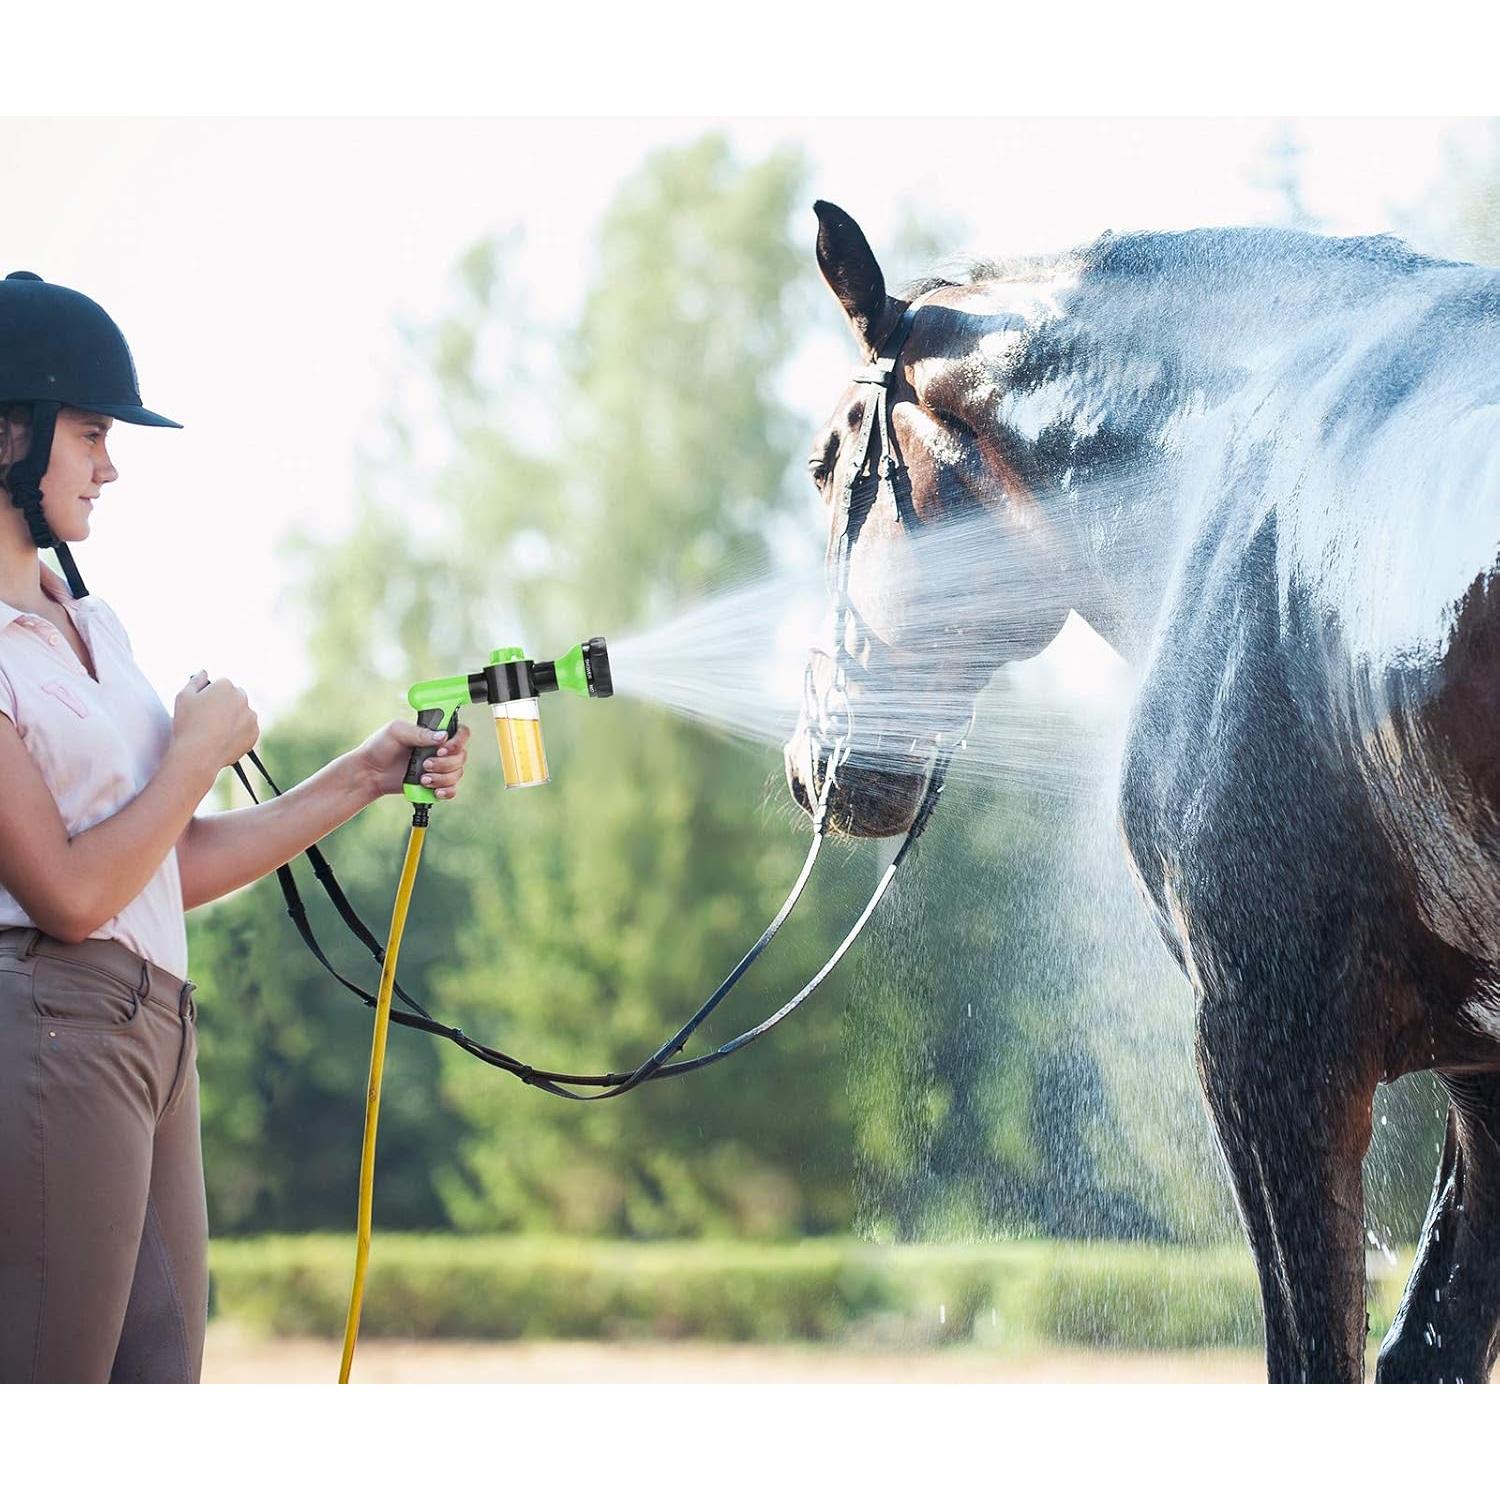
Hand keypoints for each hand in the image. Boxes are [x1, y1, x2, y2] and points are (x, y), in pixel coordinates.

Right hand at [172, 671, 258, 769]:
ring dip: (234, 718)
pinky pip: (248, 730)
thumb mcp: (183, 697)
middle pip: (235, 697)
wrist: (198, 754)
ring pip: (243, 713)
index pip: (222, 684)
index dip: (211, 695)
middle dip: (226, 704)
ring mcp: (251, 716)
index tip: (203, 707)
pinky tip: (224, 739)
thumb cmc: (188, 724)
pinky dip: (239, 733)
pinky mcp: (255, 733)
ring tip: (216, 731)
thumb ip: (195, 681)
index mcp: (226, 686)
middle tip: (210, 719)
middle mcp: (242, 698)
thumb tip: (204, 672)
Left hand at [355, 719, 472, 800]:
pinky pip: (452, 790)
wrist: (369, 773)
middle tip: (425, 764)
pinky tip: (434, 791)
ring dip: (442, 778)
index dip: (457, 742)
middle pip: (462, 756)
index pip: (461, 733)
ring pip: (457, 774)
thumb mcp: (396, 731)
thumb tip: (443, 737)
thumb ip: (420, 732)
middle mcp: (440, 750)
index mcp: (434, 733)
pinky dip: (446, 791)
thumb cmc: (379, 747)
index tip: (442, 749)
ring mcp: (439, 768)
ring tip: (422, 779)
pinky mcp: (435, 784)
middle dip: (445, 763)